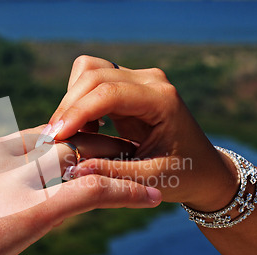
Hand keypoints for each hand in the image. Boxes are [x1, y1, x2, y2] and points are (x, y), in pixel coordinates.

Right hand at [47, 55, 238, 210]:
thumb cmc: (184, 176)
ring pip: (89, 71)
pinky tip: (83, 129)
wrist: (204, 169)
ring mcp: (139, 80)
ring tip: (69, 134)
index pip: (109, 92)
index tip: (55, 137)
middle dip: (68, 105)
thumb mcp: (151, 181)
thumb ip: (112, 174)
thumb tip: (71, 169)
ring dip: (72, 100)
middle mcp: (150, 81)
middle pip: (94, 73)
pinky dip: (79, 102)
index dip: (77, 112)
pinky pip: (93, 82)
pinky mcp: (128, 87)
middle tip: (53, 139)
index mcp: (161, 100)